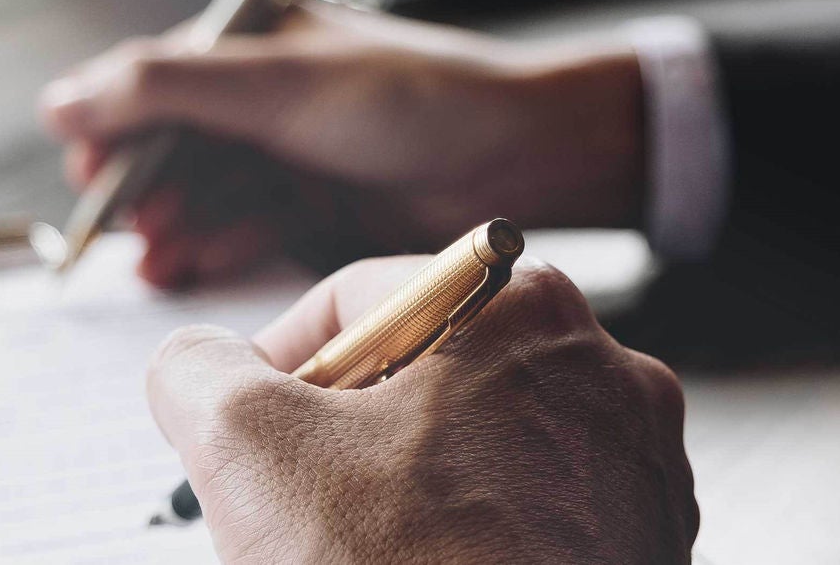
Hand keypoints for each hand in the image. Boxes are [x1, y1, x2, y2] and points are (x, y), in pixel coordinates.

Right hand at [40, 4, 642, 287]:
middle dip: (146, 188)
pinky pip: (247, 228)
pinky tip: (195, 265)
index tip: (88, 176)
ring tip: (160, 259)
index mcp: (254, 40)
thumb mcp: (277, 83)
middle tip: (132, 230)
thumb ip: (165, 87)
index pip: (153, 79)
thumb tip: (58, 101)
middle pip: (173, 146)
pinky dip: (219, 244)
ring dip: (177, 225)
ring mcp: (291, 154)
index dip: (113, 128)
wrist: (521, 153)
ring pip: (206, 194)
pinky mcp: (317, 209)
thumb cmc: (412, 96)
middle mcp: (265, 96)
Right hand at [147, 257, 699, 564]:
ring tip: (368, 555)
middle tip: (302, 506)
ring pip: (484, 452)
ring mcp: (637, 464)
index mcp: (524, 308)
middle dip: (350, 439)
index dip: (282, 367)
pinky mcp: (643, 542)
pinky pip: (538, 520)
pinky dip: (478, 542)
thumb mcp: (249, 444)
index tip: (251, 433)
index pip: (364, 300)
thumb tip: (196, 365)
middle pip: (430, 377)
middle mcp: (604, 371)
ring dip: (413, 494)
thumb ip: (199, 370)